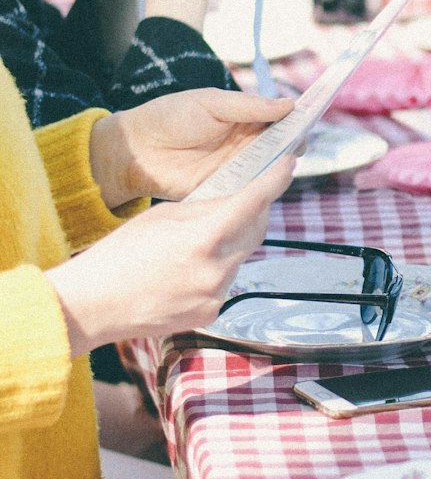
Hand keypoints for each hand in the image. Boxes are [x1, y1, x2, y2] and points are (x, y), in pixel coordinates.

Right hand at [46, 155, 293, 353]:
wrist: (93, 305)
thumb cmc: (119, 256)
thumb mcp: (162, 217)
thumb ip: (204, 209)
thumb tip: (234, 200)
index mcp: (204, 238)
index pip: (253, 202)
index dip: (275, 181)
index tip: (289, 166)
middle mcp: (217, 270)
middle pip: (254, 231)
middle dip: (254, 212)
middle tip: (247, 196)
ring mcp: (216, 295)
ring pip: (240, 257)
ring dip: (231, 243)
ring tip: (199, 238)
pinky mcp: (212, 312)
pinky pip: (226, 282)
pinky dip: (217, 269)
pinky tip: (189, 268)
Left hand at [89, 89, 294, 206]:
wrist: (136, 151)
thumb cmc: (169, 117)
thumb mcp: (211, 103)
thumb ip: (249, 106)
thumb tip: (289, 104)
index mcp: (244, 116)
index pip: (280, 117)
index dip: (297, 117)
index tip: (313, 115)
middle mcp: (246, 142)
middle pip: (282, 145)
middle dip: (294, 143)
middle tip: (298, 142)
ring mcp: (238, 167)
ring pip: (271, 168)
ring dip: (280, 166)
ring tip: (285, 161)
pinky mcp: (227, 189)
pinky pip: (252, 188)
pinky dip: (262, 186)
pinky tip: (268, 182)